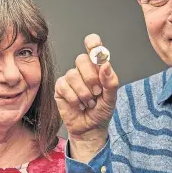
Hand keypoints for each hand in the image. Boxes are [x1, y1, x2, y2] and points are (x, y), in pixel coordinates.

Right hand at [55, 34, 118, 160]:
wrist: (90, 129)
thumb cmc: (101, 111)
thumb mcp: (111, 98)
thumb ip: (110, 81)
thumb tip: (105, 65)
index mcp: (97, 68)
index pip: (93, 48)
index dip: (92, 44)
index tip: (93, 45)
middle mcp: (83, 70)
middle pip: (81, 59)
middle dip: (90, 77)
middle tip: (96, 92)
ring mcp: (70, 78)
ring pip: (73, 75)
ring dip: (83, 93)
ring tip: (88, 103)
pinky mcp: (60, 88)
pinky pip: (64, 86)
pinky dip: (74, 99)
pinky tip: (79, 105)